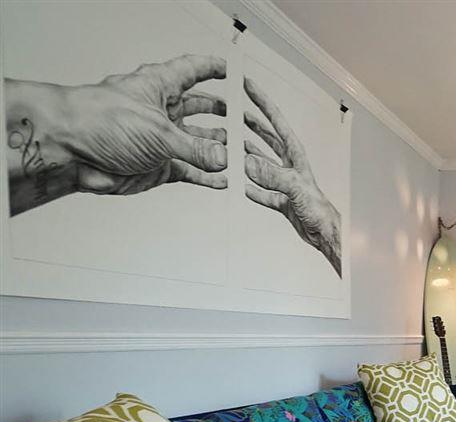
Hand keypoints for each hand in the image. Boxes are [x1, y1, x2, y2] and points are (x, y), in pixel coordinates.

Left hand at [5, 55, 228, 214]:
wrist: (69, 151)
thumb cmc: (97, 121)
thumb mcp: (158, 132)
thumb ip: (195, 148)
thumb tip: (222, 157)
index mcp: (159, 87)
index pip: (193, 71)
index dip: (214, 69)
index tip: (233, 71)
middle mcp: (160, 111)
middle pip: (199, 108)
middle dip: (223, 113)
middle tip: (245, 118)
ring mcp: (160, 139)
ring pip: (198, 142)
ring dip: (218, 148)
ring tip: (240, 151)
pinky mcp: (157, 165)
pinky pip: (190, 171)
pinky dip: (206, 176)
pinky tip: (221, 178)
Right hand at [242, 76, 341, 276]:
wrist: (326, 236)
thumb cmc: (320, 211)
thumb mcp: (295, 188)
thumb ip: (272, 174)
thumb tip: (247, 162)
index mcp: (296, 156)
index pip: (276, 122)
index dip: (263, 102)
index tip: (248, 85)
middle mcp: (290, 166)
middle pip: (268, 138)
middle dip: (252, 123)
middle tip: (235, 109)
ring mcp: (285, 183)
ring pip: (262, 163)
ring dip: (248, 153)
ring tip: (232, 142)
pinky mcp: (282, 200)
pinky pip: (262, 191)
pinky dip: (252, 187)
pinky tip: (241, 184)